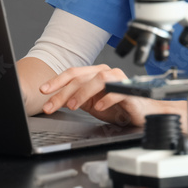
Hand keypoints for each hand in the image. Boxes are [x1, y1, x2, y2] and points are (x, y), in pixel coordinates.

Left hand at [39, 64, 181, 128]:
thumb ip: (76, 99)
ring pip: (98, 79)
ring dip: (83, 92)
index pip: (73, 74)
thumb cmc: (120, 108)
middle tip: (51, 105)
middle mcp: (106, 73)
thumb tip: (54, 100)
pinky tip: (98, 107)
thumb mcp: (92, 104)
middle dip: (63, 92)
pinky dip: (106, 98)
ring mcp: (119, 80)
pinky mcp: (131, 91)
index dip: (56, 81)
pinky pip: (118, 91)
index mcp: (96, 74)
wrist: (144, 114)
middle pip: (81, 77)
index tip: (43, 91)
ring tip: (73, 105)